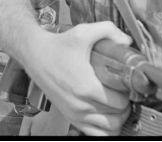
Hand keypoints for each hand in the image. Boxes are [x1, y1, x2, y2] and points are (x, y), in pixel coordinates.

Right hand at [25, 21, 131, 136]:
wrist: (35, 53)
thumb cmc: (57, 45)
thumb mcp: (82, 32)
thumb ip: (107, 30)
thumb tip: (126, 40)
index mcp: (86, 87)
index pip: (120, 102)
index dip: (126, 91)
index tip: (124, 82)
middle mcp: (80, 104)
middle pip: (117, 116)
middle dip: (123, 103)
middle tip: (121, 90)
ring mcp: (75, 113)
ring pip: (109, 128)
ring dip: (116, 117)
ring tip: (114, 102)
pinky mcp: (70, 117)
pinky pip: (96, 134)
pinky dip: (105, 128)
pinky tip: (105, 114)